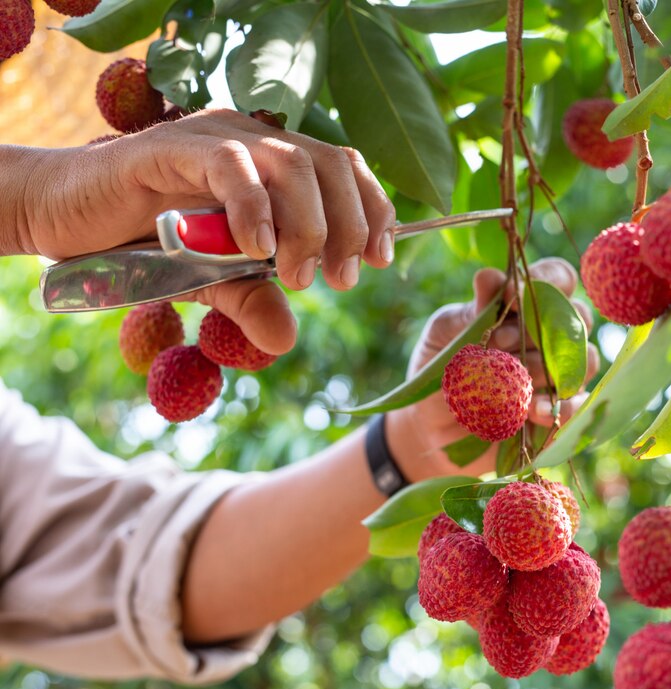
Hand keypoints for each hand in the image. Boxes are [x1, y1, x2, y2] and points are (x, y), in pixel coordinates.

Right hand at [22, 109, 395, 354]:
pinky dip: (253, 208)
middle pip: (329, 164)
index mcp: (271, 163)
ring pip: (290, 162)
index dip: (373, 208)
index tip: (380, 260)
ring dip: (309, 224)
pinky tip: (257, 250)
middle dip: (350, 224)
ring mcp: (212, 139)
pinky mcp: (170, 149)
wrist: (63, 217)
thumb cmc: (140, 244)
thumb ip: (248, 301)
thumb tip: (285, 340)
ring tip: (298, 275)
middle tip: (342, 279)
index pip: (342, 168)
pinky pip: (228, 165)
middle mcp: (250, 140)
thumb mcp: (207, 283)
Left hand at [387, 258, 600, 479]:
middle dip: (540, 329)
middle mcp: (551, 335)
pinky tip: (535, 412)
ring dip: (547, 368)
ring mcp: (561, 374)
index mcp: (527, 306)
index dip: (546, 281)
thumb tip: (490, 277)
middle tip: (499, 344)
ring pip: (584, 359)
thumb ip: (471, 310)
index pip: (559, 278)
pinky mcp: (562, 411)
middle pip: (579, 317)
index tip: (512, 296)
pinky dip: (563, 407)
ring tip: (512, 382)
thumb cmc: (442, 369)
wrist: (433, 426)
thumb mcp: (445, 334)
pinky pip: (581, 404)